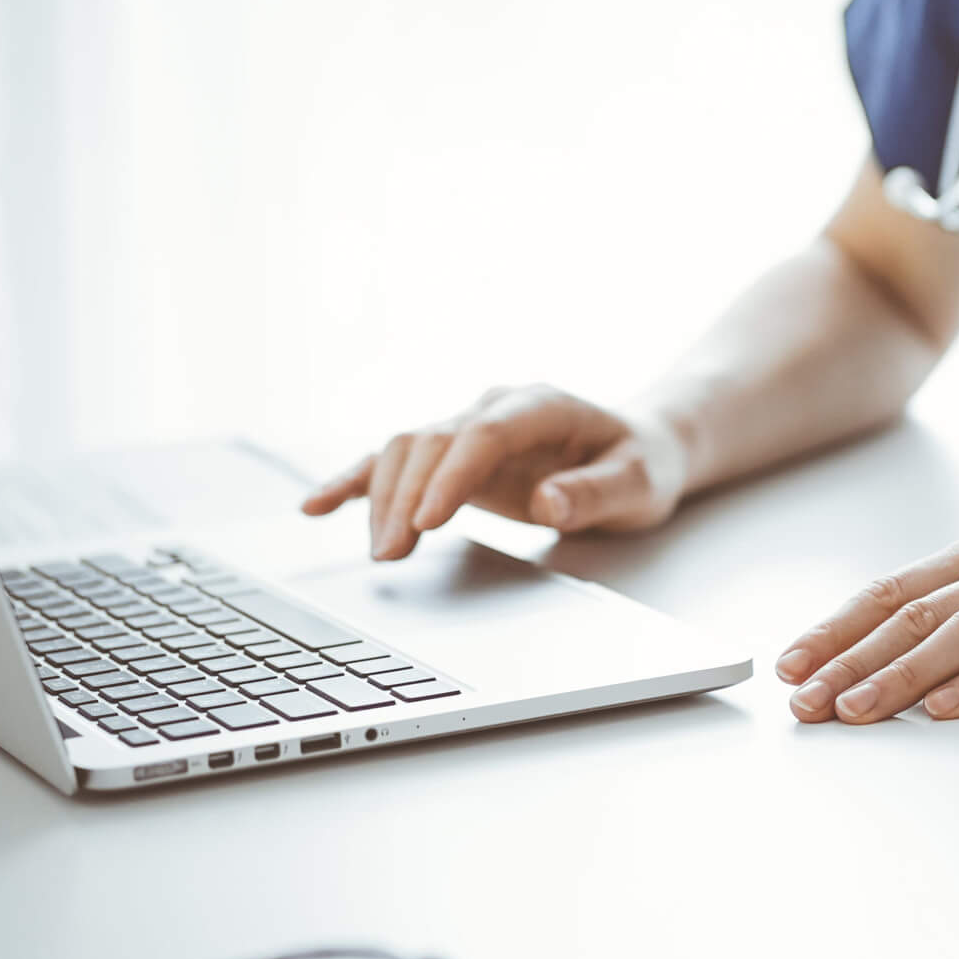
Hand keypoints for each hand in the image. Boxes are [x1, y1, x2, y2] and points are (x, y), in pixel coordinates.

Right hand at [302, 384, 690, 559]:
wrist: (638, 445)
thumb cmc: (641, 463)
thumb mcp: (639, 483)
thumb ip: (597, 492)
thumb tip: (550, 502)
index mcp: (542, 404)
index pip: (485, 433)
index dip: (452, 474)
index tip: (429, 520)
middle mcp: (495, 406)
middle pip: (432, 441)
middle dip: (406, 497)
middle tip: (391, 553)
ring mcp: (468, 426)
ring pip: (404, 449)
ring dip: (381, 498)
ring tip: (379, 552)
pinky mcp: (451, 454)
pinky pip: (394, 462)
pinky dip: (355, 481)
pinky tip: (317, 506)